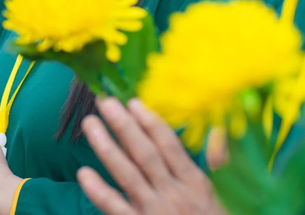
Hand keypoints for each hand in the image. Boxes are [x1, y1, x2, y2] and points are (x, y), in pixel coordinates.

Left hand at [76, 98, 227, 214]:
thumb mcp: (221, 196)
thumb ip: (217, 164)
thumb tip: (217, 134)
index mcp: (194, 183)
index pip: (169, 146)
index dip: (150, 122)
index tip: (133, 102)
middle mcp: (173, 193)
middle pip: (145, 154)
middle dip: (124, 125)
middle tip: (105, 101)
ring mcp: (154, 211)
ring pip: (127, 174)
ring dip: (106, 147)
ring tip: (89, 124)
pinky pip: (115, 208)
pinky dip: (99, 192)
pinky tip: (83, 174)